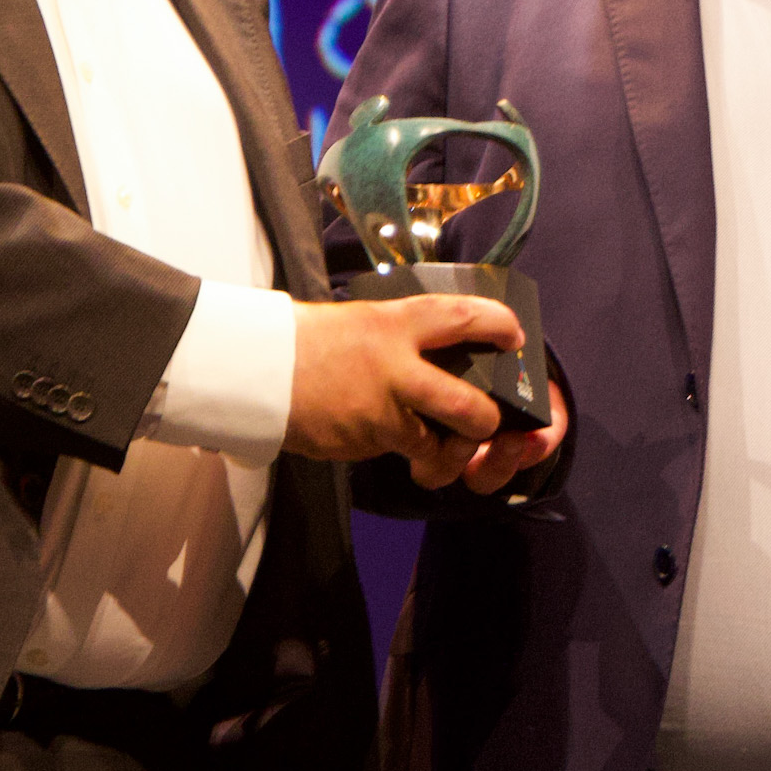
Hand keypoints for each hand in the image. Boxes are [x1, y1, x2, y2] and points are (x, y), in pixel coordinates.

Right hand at [287, 296, 556, 492]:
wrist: (257, 370)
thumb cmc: (307, 340)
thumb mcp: (362, 319)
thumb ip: (403, 335)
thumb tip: (443, 346)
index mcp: (396, 325)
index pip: (463, 317)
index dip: (498, 324)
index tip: (513, 334)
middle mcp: (396, 369)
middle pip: (469, 406)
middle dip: (487, 422)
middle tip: (487, 421)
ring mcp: (381, 412)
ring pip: (437, 447)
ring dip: (446, 453)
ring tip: (440, 448)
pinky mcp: (365, 442)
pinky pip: (398, 453)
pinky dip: (400, 452)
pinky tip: (380, 435)